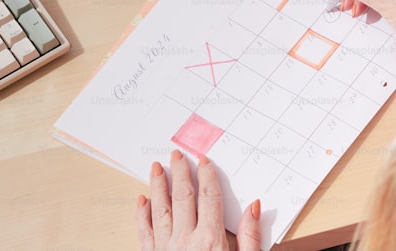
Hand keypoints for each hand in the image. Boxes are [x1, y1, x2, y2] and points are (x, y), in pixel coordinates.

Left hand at [136, 150, 260, 250]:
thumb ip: (251, 237)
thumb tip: (254, 206)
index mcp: (210, 240)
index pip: (209, 198)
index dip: (207, 176)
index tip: (204, 160)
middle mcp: (185, 241)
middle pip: (183, 198)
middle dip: (180, 174)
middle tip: (176, 154)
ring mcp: (165, 250)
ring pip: (160, 210)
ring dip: (158, 186)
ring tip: (156, 168)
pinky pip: (144, 232)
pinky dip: (141, 214)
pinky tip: (141, 201)